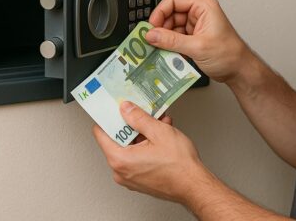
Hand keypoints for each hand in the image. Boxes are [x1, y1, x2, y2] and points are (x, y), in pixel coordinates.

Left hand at [92, 101, 209, 202]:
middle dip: (133, 125)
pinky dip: (147, 146)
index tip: (115, 109)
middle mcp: (121, 172)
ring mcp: (130, 178)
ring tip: (159, 125)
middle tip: (145, 115)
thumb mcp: (158, 131)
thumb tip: (126, 109)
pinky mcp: (140, 180)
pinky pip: (137, 158)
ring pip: (130, 148)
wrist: (194, 185)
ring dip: (143, 134)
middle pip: (118, 140)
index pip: (101, 134)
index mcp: (120, 160)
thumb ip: (138, 117)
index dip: (109, 118)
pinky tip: (161, 138)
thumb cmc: (179, 166)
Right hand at [146, 0, 249, 83]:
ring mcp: (196, 26)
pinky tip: (167, 53)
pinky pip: (175, 38)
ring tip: (159, 49)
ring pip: (171, 27)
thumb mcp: (197, 47)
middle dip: (161, 27)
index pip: (174, 0)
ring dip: (164, 38)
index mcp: (203, 7)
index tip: (151, 26)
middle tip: (152, 40)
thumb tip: (152, 35)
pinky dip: (169, 45)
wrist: (239, 71)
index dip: (160, 12)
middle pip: (170, 14)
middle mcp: (199, 14)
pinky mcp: (193, 38)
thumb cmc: (229, 55)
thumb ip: (172, 40)